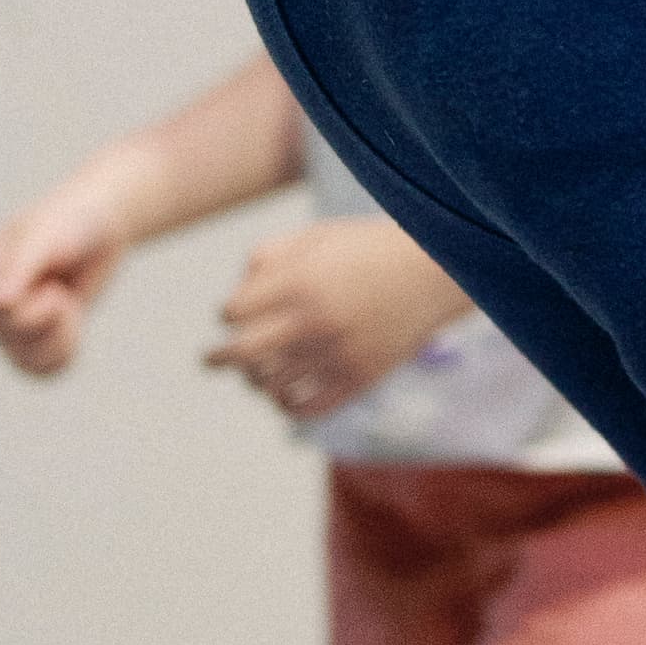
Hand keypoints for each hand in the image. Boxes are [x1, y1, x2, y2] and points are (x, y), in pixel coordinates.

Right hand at [0, 162, 143, 376]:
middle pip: (11, 336)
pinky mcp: (37, 338)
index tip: (52, 284)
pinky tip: (73, 328)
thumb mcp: (51, 234)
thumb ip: (24, 263)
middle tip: (60, 291)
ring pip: (26, 362)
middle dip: (49, 317)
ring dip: (60, 339)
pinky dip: (64, 354)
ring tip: (68, 308)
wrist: (100, 226)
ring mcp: (11, 322)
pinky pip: (43, 370)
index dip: (29, 304)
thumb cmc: (72, 222)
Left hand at [205, 216, 460, 426]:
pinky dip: (287, 405)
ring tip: (257, 375)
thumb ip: (270, 257)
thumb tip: (238, 296)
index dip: (229, 313)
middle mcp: (314, 320)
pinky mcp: (360, 379)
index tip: (237, 313)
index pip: (233, 313)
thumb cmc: (369, 249)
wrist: (436, 271)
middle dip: (218, 358)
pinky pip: (307, 407)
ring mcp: (338, 354)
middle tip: (210, 360)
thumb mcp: (317, 237)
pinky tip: (284, 395)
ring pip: (271, 384)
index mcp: (299, 282)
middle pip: (242, 354)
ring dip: (256, 380)